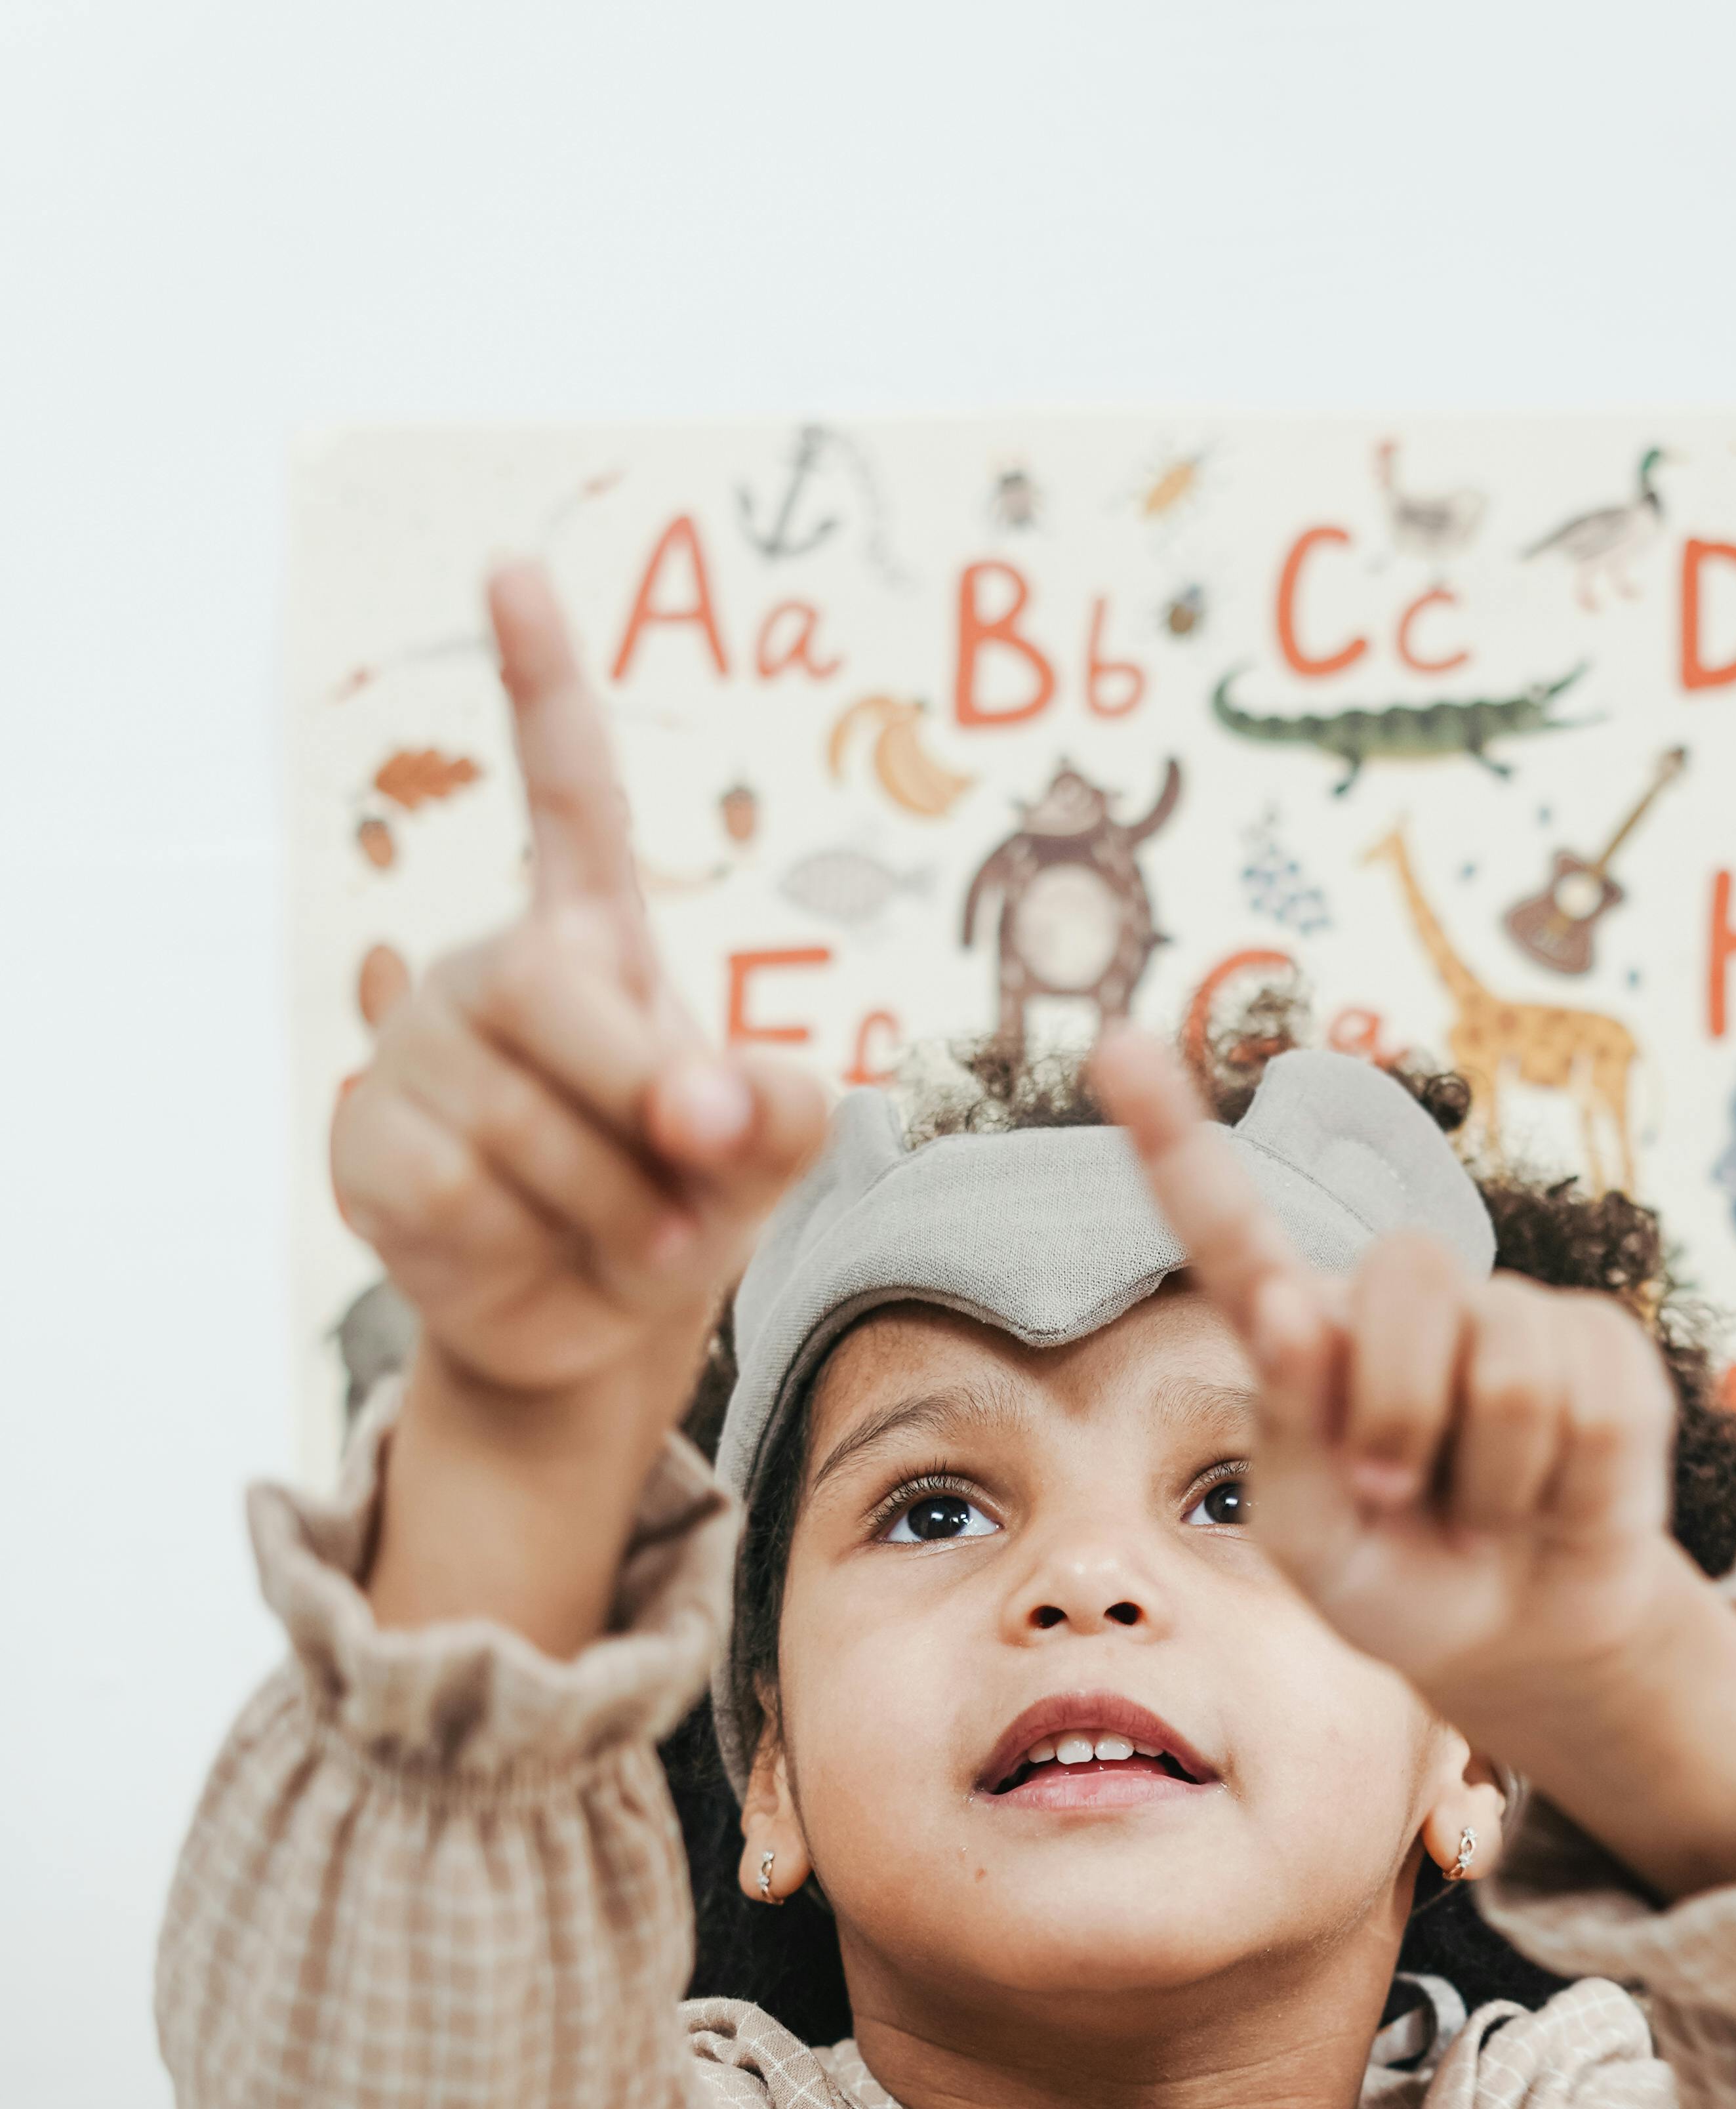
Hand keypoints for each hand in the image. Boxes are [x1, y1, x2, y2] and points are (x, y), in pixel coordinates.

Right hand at [345, 566, 828, 1644]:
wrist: (595, 1322)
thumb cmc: (686, 1201)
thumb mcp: (764, 1152)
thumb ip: (779, 1110)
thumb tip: (713, 1100)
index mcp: (587, 939)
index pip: (565, 792)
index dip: (539, 682)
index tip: (513, 568)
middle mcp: (484, 971)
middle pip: (550, 996)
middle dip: (640, 1099)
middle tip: (699, 1176)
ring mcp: (410, 1053)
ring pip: (515, 1122)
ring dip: (608, 1206)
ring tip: (633, 1235)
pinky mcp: (365, 1147)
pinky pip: (453, 1191)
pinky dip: (525, 1247)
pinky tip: (534, 1251)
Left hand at [1093, 1027, 1735, 1895]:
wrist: (1522, 1631)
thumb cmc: (1396, 1581)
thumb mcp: (1317, 1548)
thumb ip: (1291, 1438)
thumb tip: (1289, 1302)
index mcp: (1302, 1333)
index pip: (1229, 1228)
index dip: (1174, 1138)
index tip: (1113, 1048)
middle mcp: (1400, 1300)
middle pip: (1407, 1275)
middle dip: (1404, 1410)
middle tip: (1399, 1495)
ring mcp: (1504, 1312)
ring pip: (1508, 1367)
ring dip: (1489, 1478)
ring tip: (1482, 1511)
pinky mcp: (1599, 1345)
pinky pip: (1587, 1409)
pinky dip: (1562, 1488)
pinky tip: (1550, 1500)